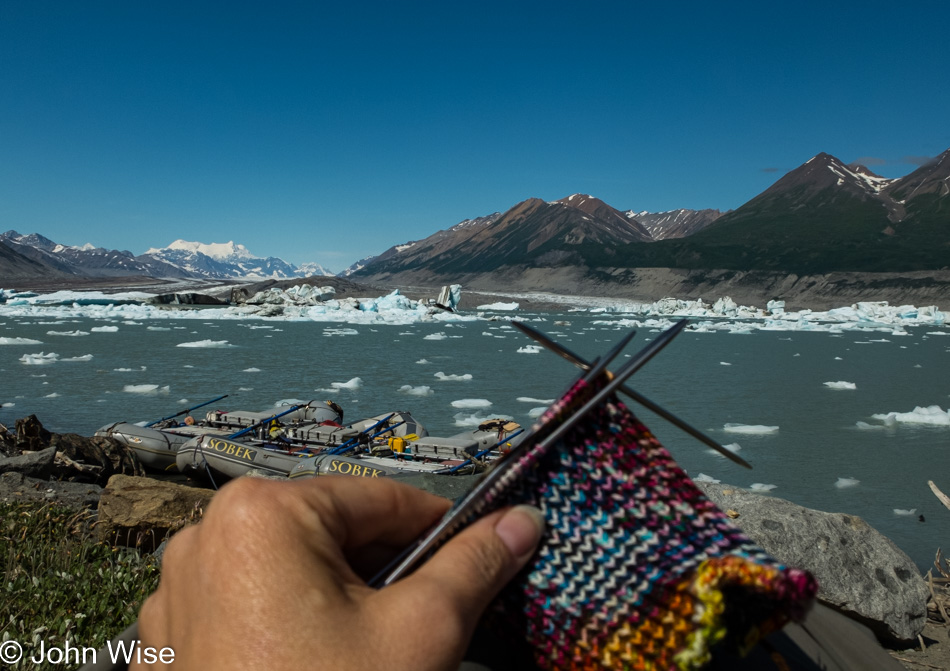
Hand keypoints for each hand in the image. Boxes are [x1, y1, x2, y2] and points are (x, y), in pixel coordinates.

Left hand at [133, 476, 543, 669]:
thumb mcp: (422, 629)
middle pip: (334, 532)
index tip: (477, 549)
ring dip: (343, 592)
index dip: (439, 527)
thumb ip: (474, 564)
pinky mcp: (174, 635)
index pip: (381, 499)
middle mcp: (209, 535)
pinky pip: (252, 600)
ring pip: (294, 566)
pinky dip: (295, 617)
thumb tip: (519, 524)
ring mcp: (183, 588)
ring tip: (374, 642)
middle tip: (429, 608)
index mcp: (264, 513)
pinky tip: (324, 658)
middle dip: (387, 567)